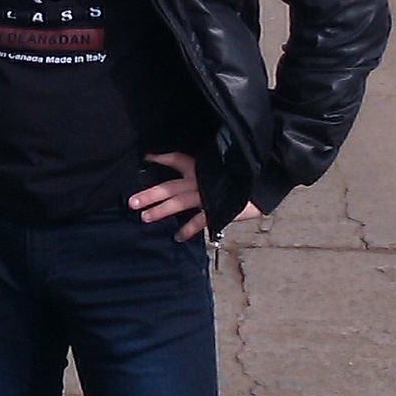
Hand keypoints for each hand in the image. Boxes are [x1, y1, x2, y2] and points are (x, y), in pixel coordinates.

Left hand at [130, 151, 261, 241]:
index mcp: (201, 166)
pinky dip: (188, 229)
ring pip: (178, 202)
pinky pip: (199, 220)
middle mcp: (200, 179)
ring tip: (145, 217)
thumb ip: (207, 168)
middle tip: (132, 202)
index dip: (161, 158)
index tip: (146, 158)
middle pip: (169, 186)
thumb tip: (192, 172)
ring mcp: (207, 194)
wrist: (264, 183)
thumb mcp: (222, 165)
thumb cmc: (243, 174)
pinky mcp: (217, 208)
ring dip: (160, 210)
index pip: (177, 159)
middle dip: (150, 194)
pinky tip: (177, 237)